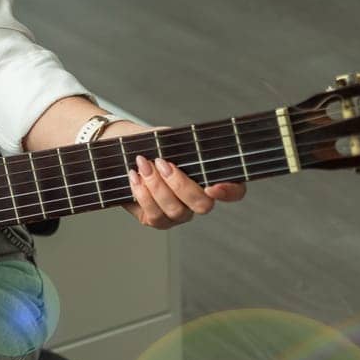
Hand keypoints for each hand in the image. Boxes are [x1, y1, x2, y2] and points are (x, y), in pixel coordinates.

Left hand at [113, 123, 246, 229]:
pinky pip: (154, 215)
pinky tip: (134, 177)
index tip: (212, 187)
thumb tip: (182, 144)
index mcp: (210, 178)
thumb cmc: (153, 145)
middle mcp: (198, 200)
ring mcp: (179, 213)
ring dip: (157, 187)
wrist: (126, 151)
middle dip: (179, 184)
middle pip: (202, 205)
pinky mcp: (157, 220)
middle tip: (161, 163)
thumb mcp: (169, 139)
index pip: (234, 192)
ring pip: (176, 210)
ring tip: (143, 165)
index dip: (229, 192)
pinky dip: (142, 194)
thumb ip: (180, 144)